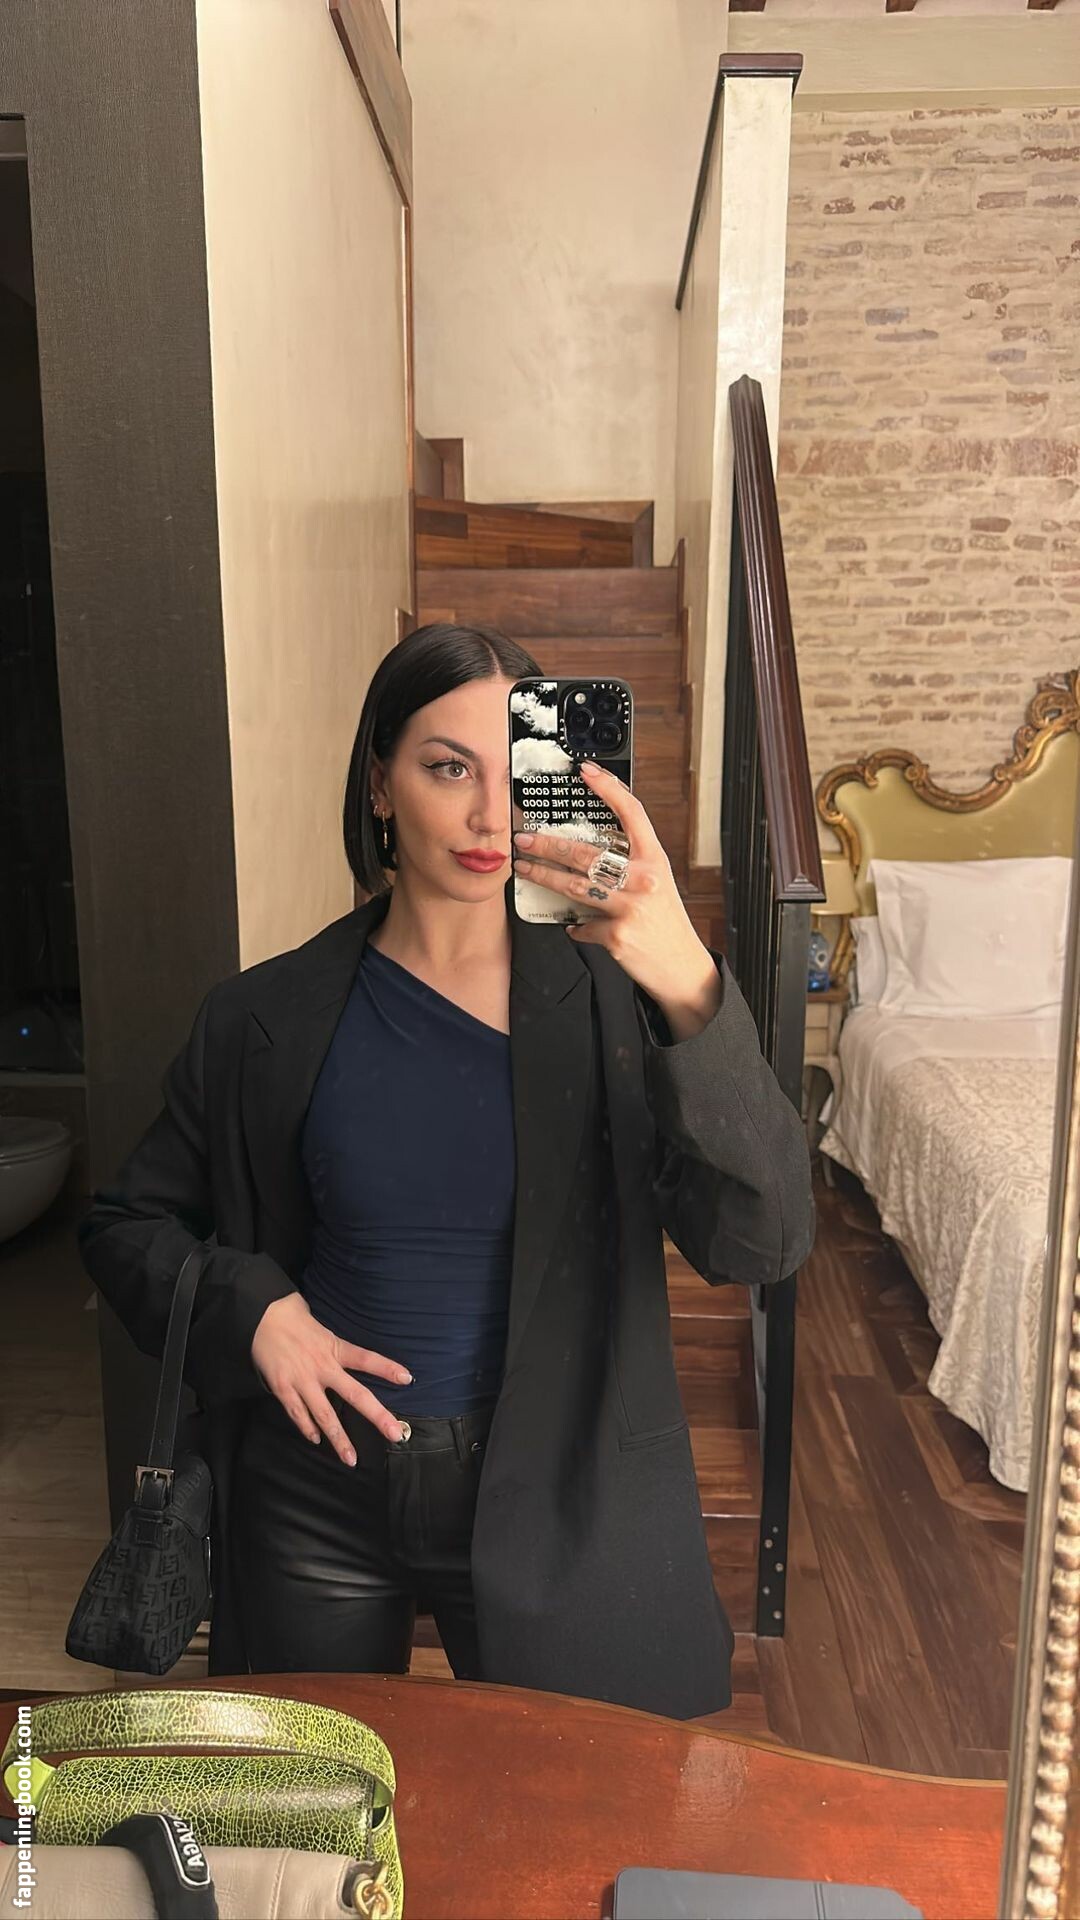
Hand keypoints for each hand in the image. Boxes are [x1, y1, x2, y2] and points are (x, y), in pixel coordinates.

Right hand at [251, 1292, 411, 1463]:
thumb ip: (336, 1347)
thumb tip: (348, 1358)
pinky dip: (307, 1428)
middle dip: (377, 1416)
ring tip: (351, 1459)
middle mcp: (323, 1366)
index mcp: (335, 1348)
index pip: (367, 1359)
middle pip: (356, 1394)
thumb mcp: (323, 1328)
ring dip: (339, 1439)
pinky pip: (298, 1413)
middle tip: (395, 1433)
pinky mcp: (283, 1387)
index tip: (407, 1379)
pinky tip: (316, 1439)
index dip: (387, 1368)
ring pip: (325, 1415)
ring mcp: (303, 1380)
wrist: (262, 1316)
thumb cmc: (294, 1318)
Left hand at [512, 760, 714, 1008]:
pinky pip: (581, 925)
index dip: (608, 788)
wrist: (682, 967)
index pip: (632, 813)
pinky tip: (572, 924)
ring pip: (573, 885)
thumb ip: (631, 863)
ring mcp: (629, 907)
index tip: (585, 772)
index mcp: (655, 860)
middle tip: (524, 838)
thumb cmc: (665, 923)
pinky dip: (574, 925)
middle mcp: (644, 879)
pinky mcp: (615, 935)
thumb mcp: (657, 883)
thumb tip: (589, 847)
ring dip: (543, 876)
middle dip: (547, 844)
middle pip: (586, 853)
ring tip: (524, 868)